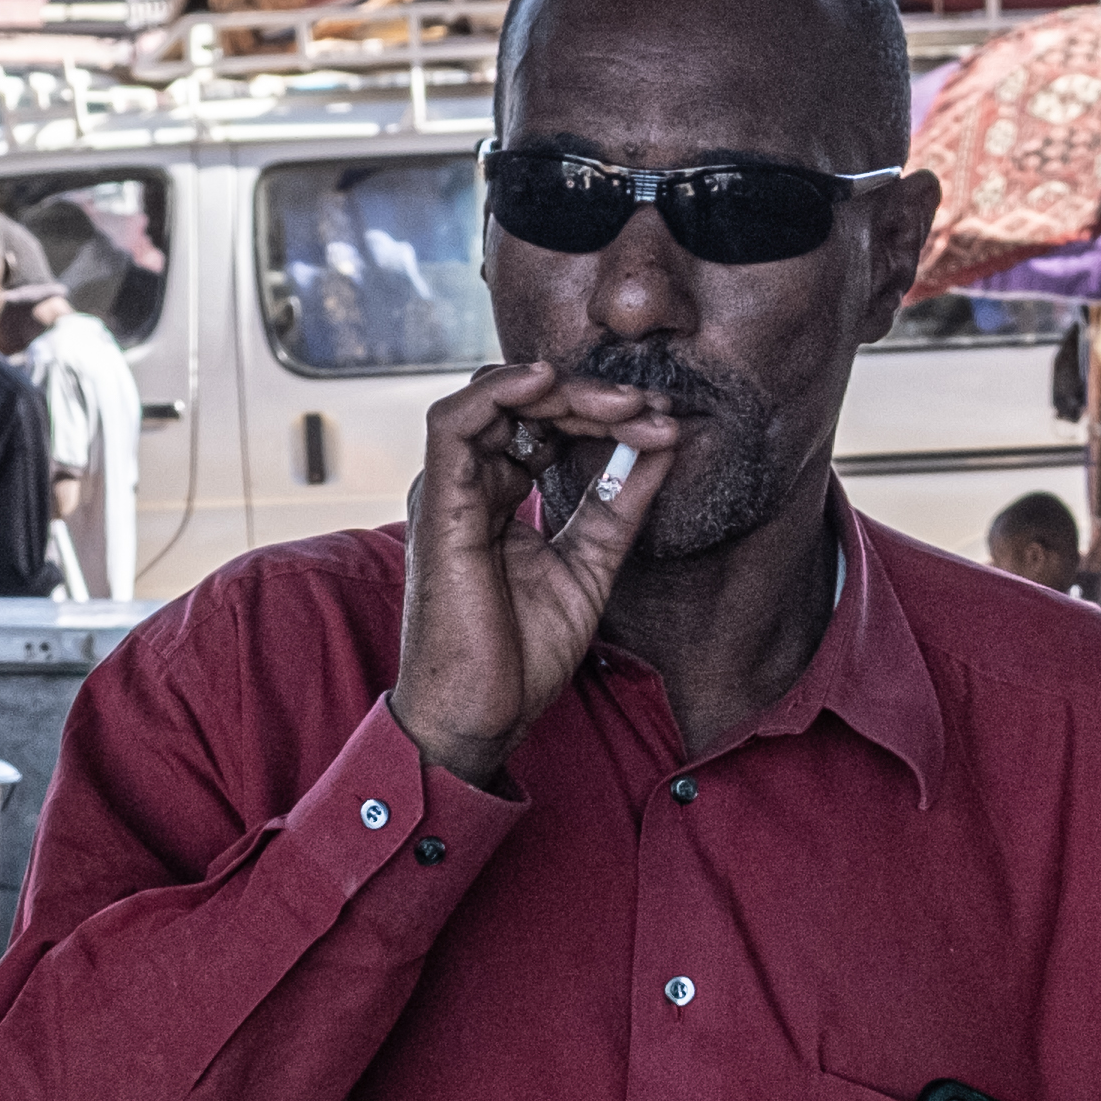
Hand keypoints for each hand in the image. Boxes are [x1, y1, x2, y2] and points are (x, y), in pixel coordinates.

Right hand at [391, 354, 677, 790]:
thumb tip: (662, 445)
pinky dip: (501, 392)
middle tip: (651, 406)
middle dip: (594, 396)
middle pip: (524, 405)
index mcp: (498, 497)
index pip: (546, 426)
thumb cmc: (520, 656)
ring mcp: (450, 492)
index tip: (661, 423)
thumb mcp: (590, 564)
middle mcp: (470, 485)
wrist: (482, 716)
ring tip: (624, 402)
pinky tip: (549, 383)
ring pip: (495, 400)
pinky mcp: (439, 505)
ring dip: (563, 391)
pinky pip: (455, 424)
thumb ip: (619, 504)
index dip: (603, 414)